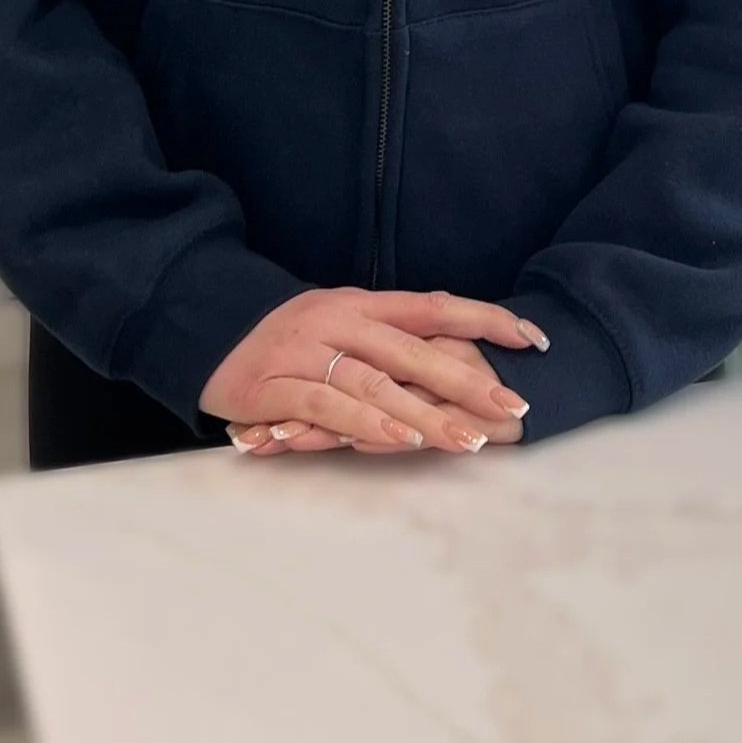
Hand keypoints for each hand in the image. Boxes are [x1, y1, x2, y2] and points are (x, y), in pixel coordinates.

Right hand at [200, 286, 543, 456]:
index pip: (433, 306)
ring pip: (375, 381)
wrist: (209, 328)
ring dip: (423, 413)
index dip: (484, 319)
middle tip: (511, 408)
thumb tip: (461, 354)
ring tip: (466, 438)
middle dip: (466, 380)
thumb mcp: (342, 322)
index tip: (532, 338)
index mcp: (361, 303)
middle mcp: (339, 321)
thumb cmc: (290, 336)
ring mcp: (307, 352)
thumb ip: (391, 337)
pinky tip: (396, 439)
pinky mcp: (277, 386)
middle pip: (412, 349)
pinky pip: (328, 404)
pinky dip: (364, 421)